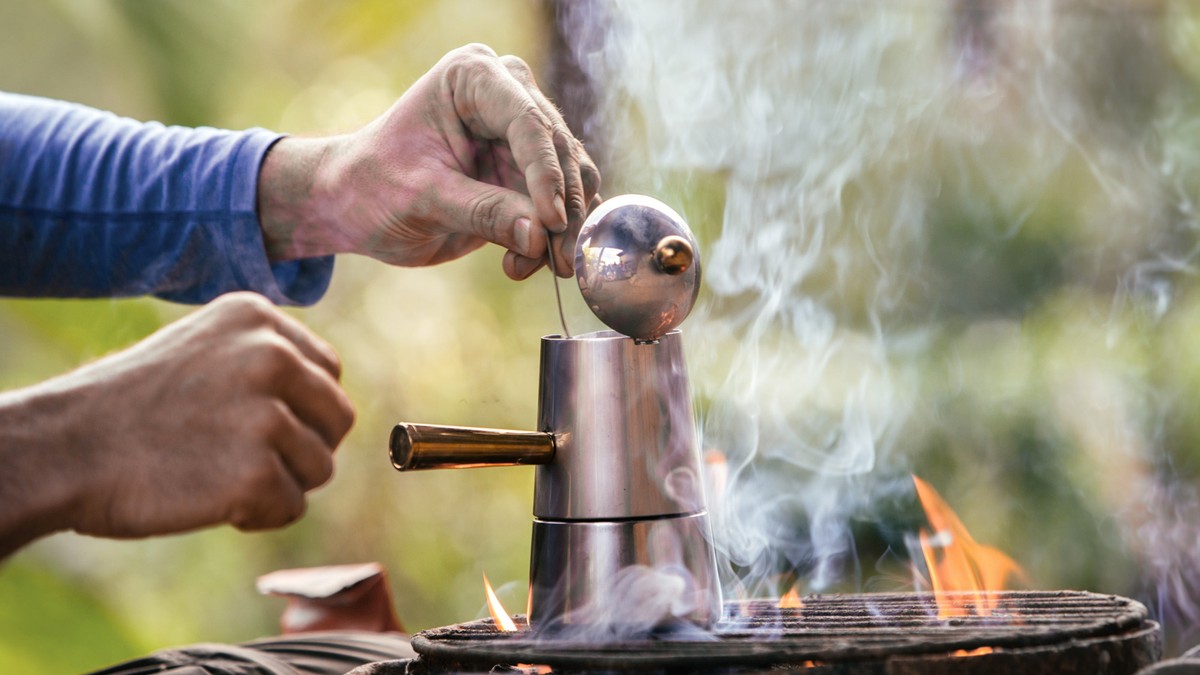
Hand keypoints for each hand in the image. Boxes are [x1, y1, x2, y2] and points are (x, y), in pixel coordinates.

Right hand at [0, 292, 352, 555]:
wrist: (64, 448)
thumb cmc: (132, 408)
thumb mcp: (204, 351)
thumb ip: (267, 363)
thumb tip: (333, 403)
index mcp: (258, 318)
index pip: (329, 372)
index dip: (301, 410)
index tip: (254, 424)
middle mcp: (271, 355)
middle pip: (337, 419)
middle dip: (302, 448)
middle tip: (244, 458)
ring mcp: (266, 413)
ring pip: (320, 467)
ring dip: (279, 483)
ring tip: (219, 474)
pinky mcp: (256, 471)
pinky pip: (292, 508)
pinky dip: (257, 516)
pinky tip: (211, 500)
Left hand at [259, 43, 600, 279]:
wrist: (354, 205)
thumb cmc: (373, 186)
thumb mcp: (422, 198)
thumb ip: (482, 212)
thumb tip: (539, 235)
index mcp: (474, 78)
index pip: (528, 123)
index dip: (546, 175)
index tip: (551, 222)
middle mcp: (508, 96)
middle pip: (560, 152)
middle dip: (564, 210)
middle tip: (561, 261)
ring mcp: (522, 136)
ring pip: (573, 181)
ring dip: (563, 230)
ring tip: (533, 266)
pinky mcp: (529, 174)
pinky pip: (562, 205)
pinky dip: (553, 239)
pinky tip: (524, 264)